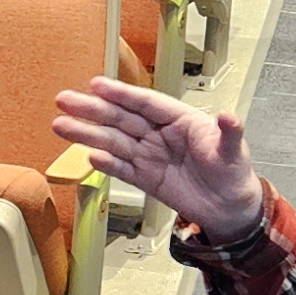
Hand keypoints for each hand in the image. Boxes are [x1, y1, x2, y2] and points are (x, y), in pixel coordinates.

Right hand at [52, 75, 263, 241]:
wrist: (230, 210)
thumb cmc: (234, 173)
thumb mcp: (234, 152)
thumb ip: (229, 133)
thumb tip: (229, 116)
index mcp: (181, 120)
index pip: (146, 103)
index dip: (121, 94)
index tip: (96, 84)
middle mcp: (160, 134)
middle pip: (122, 118)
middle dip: (93, 109)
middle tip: (64, 100)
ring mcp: (150, 156)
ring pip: (114, 141)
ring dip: (88, 133)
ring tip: (61, 125)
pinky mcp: (145, 178)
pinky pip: (122, 168)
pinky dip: (105, 163)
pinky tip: (88, 155)